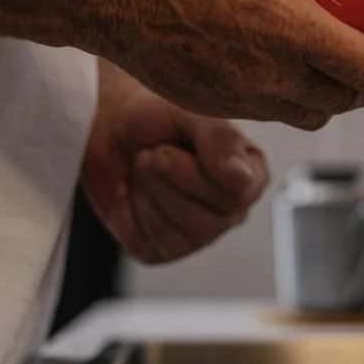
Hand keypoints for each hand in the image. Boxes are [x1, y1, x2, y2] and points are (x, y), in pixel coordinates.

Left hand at [82, 61, 268, 264]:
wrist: (113, 127)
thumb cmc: (159, 117)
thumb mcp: (192, 113)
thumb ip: (222, 141)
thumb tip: (243, 178)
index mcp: (250, 176)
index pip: (238, 194)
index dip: (198, 174)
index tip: (171, 148)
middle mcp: (232, 210)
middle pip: (212, 220)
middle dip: (170, 181)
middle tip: (153, 154)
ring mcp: (200, 234)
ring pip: (184, 234)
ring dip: (153, 195)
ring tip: (145, 168)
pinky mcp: (165, 250)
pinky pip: (154, 245)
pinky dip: (135, 215)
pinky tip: (136, 193)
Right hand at [83, 0, 363, 130]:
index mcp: (290, 32)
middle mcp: (271, 76)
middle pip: (348, 98)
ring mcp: (242, 97)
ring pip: (313, 113)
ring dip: (341, 95)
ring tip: (347, 65)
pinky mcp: (215, 104)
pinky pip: (274, 113)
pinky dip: (300, 98)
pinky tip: (293, 65)